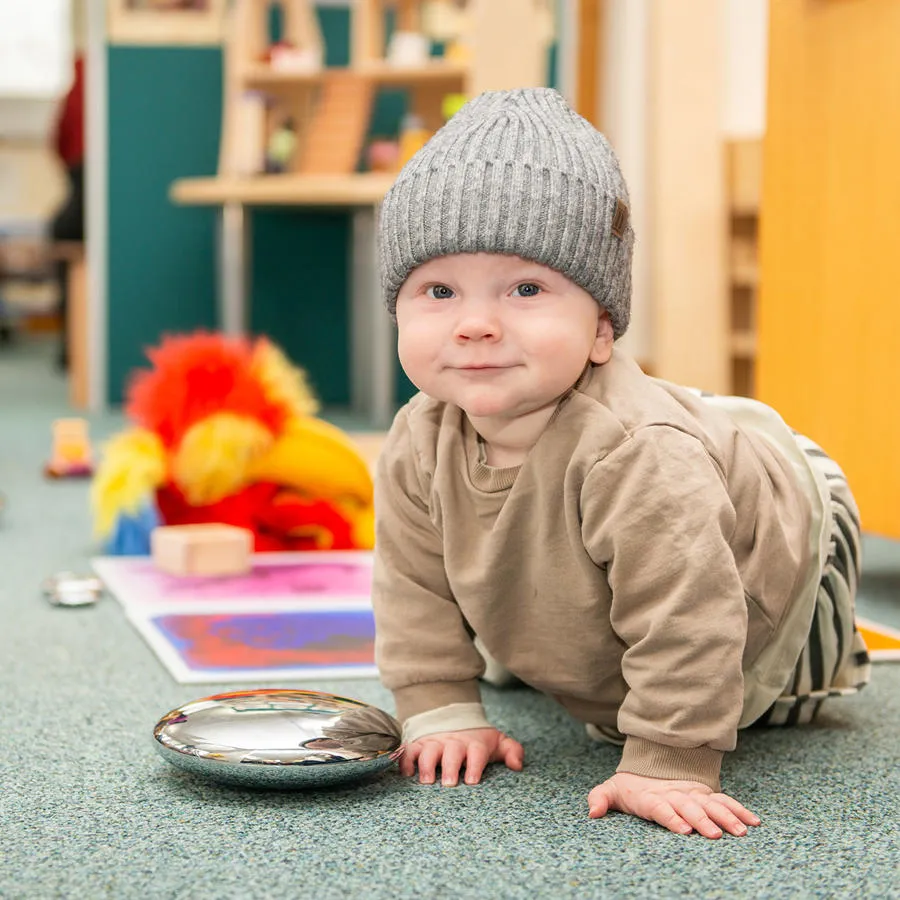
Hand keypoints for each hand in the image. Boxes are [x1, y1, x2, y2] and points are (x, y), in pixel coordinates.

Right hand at [400, 728, 523, 785]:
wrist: (454, 718)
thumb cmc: (477, 740)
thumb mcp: (497, 742)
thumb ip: (512, 751)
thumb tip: (517, 765)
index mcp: (474, 743)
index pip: (476, 752)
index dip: (474, 765)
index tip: (472, 781)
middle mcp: (453, 742)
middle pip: (451, 752)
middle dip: (449, 767)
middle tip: (449, 783)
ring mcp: (434, 742)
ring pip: (428, 750)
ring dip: (426, 765)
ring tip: (426, 781)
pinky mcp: (418, 744)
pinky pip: (409, 750)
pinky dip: (406, 761)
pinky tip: (406, 774)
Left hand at [588, 772, 759, 838]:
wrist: (650, 765)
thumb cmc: (630, 787)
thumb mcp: (612, 790)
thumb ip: (600, 799)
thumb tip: (591, 812)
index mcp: (651, 798)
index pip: (661, 808)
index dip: (671, 817)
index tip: (683, 829)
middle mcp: (674, 796)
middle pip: (689, 808)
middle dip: (702, 821)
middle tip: (715, 835)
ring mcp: (691, 795)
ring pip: (711, 805)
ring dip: (726, 817)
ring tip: (740, 831)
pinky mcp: (705, 796)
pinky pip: (724, 802)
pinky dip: (739, 810)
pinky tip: (754, 822)